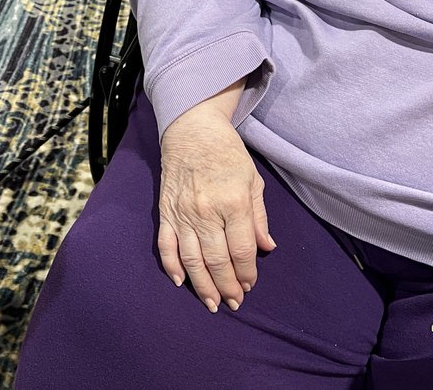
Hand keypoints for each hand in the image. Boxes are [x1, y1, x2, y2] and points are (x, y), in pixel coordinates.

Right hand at [157, 83, 275, 312]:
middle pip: (217, 260)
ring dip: (202, 285)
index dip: (247, 273)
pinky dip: (172, 266)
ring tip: (211, 302)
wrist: (192, 130)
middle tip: (234, 302)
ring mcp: (183, 213)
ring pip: (192, 259)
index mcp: (234, 203)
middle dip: (227, 286)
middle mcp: (207, 211)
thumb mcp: (252, 180)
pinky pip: (166, 245)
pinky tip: (180, 281)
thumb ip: (259, 217)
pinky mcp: (165, 211)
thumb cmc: (227, 153)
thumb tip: (267, 248)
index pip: (242, 250)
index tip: (250, 285)